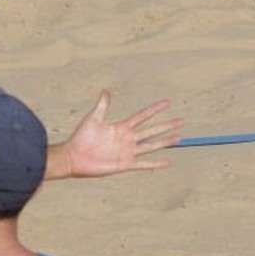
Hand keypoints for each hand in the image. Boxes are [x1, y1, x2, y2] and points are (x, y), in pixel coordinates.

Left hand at [61, 91, 181, 177]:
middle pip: (152, 130)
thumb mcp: (92, 119)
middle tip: (181, 120)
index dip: (155, 109)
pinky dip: (155, 164)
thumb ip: (102, 106)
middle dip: (166, 125)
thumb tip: (106, 91)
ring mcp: (127, 152)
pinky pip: (143, 164)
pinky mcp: (125, 164)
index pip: (142, 116)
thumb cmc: (80, 138)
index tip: (167, 102)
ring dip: (165, 142)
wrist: (73, 157)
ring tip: (179, 138)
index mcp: (121, 127)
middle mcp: (127, 139)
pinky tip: (167, 162)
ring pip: (151, 146)